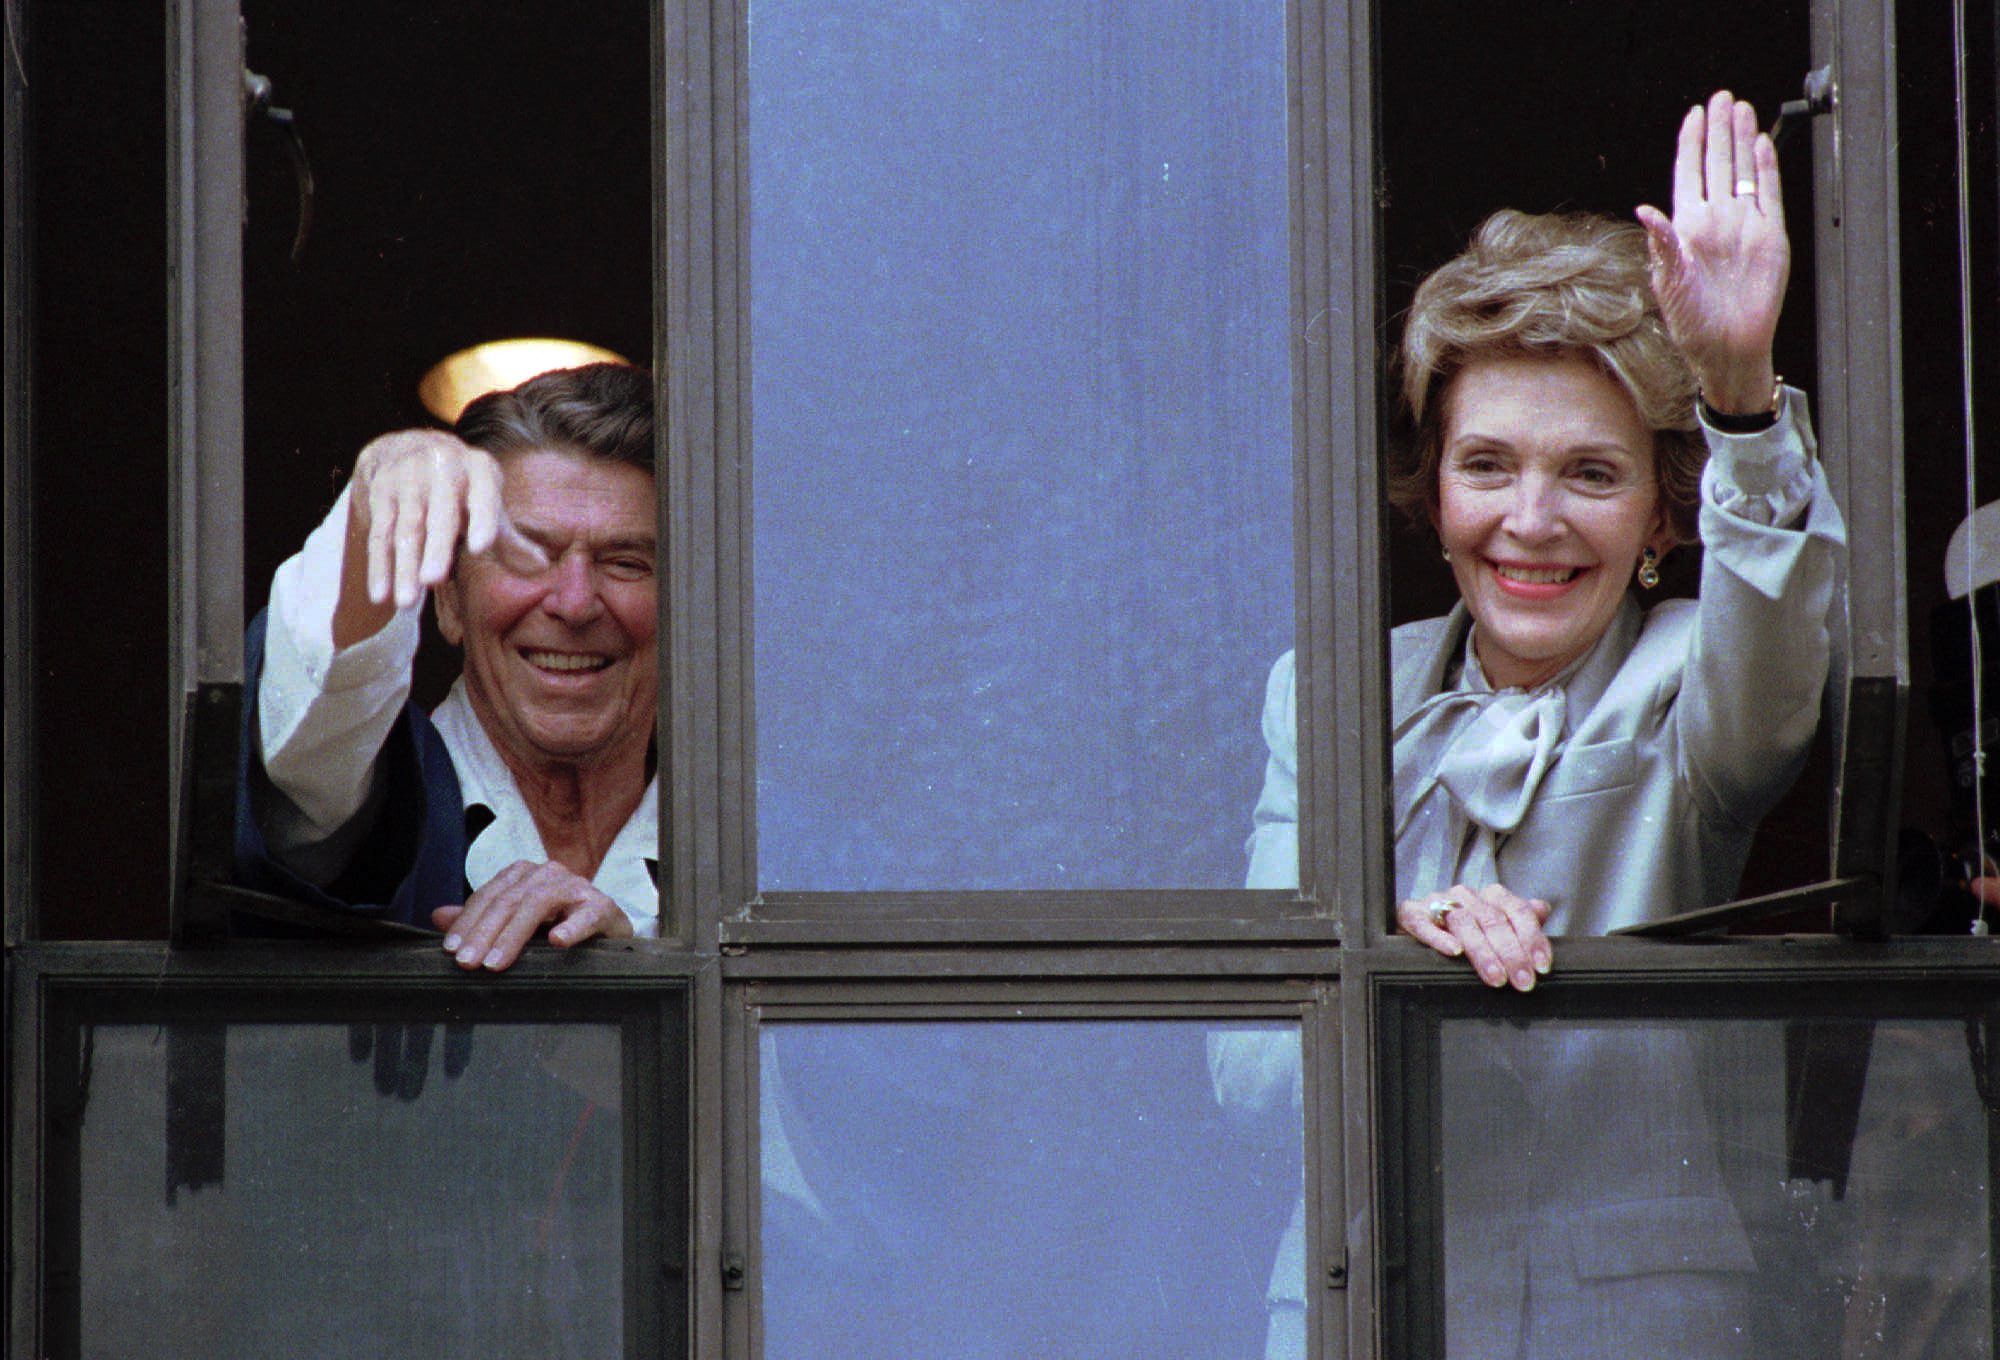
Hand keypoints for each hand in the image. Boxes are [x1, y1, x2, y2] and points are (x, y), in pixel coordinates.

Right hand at [334, 429, 506, 646]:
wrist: (406, 449)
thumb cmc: (460, 488)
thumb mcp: (486, 502)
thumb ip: (510, 537)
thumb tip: (542, 567)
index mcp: (478, 470)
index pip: (483, 495)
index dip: (482, 519)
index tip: (482, 548)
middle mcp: (442, 468)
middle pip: (439, 515)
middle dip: (436, 549)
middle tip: (434, 581)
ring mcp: (407, 478)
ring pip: (406, 529)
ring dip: (404, 567)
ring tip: (407, 603)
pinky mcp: (381, 493)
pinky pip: (380, 534)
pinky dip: (379, 566)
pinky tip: (380, 595)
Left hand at [431, 860, 634, 971]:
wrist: (609, 932)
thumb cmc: (558, 926)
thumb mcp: (516, 925)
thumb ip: (480, 919)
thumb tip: (437, 916)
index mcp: (525, 875)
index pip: (489, 895)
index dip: (468, 921)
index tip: (451, 950)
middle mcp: (549, 874)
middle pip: (509, 900)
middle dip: (485, 933)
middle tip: (468, 962)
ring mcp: (578, 888)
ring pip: (539, 904)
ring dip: (514, 935)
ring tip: (497, 963)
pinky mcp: (604, 906)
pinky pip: (587, 915)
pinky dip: (572, 927)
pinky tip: (557, 942)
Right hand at [1397, 883, 1552, 990]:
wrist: (1416, 925)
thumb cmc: (1465, 932)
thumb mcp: (1497, 926)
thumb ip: (1521, 920)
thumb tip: (1543, 909)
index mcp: (1491, 895)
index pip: (1517, 911)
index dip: (1532, 938)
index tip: (1541, 966)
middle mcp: (1466, 895)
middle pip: (1493, 920)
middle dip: (1511, 953)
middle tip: (1522, 981)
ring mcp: (1437, 902)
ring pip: (1463, 922)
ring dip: (1482, 952)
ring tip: (1495, 977)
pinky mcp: (1411, 913)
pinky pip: (1423, 923)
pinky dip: (1439, 937)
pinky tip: (1454, 952)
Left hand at [1635, 90, 1788, 413]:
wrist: (1728, 348)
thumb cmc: (1692, 323)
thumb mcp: (1668, 283)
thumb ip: (1661, 244)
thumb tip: (1645, 210)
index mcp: (1686, 229)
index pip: (1688, 174)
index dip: (1690, 144)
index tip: (1693, 115)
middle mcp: (1715, 222)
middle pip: (1717, 164)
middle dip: (1718, 131)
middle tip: (1721, 98)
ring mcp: (1744, 227)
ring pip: (1743, 172)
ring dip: (1742, 141)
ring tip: (1741, 110)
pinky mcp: (1770, 237)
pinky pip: (1769, 195)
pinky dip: (1766, 169)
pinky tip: (1762, 145)